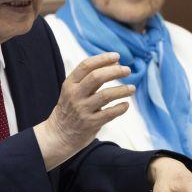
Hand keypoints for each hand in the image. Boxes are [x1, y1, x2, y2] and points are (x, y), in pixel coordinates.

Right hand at [34, 52, 134, 169]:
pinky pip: (110, 113)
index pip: (86, 65)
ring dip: (122, 90)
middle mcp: (74, 95)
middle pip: (97, 77)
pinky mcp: (90, 124)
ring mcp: (82, 110)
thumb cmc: (71, 107)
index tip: (117, 56)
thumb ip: (92, 78)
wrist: (59, 135)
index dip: (103, 59)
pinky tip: (126, 105)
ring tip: (132, 88)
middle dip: (115, 71)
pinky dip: (120, 108)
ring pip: (106, 95)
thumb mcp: (74, 90)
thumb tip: (116, 63)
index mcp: (70, 84)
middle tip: (127, 70)